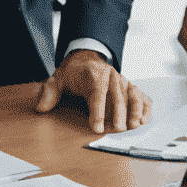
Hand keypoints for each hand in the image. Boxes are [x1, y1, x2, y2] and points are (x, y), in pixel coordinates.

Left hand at [34, 50, 151, 133]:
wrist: (86, 58)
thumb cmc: (73, 72)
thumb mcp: (58, 78)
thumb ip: (49, 92)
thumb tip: (40, 108)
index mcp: (93, 72)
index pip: (97, 91)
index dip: (98, 110)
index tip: (96, 127)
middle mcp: (111, 75)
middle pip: (117, 93)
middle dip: (119, 112)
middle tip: (118, 129)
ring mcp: (122, 80)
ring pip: (132, 93)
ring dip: (135, 109)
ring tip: (135, 125)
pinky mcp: (128, 87)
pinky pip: (140, 95)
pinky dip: (145, 106)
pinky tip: (145, 119)